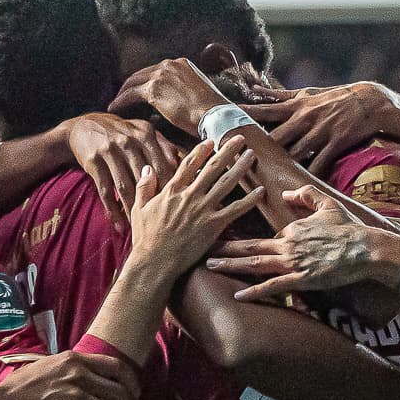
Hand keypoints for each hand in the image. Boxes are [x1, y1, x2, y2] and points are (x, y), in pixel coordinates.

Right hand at [0, 350, 139, 399]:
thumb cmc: (19, 388)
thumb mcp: (47, 364)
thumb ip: (69, 366)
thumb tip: (86, 370)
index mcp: (75, 360)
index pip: (118, 367)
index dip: (132, 383)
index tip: (134, 396)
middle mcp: (79, 375)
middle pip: (121, 393)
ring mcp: (76, 396)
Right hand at [64, 113, 184, 226]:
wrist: (84, 126)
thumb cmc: (121, 132)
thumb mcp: (142, 131)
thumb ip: (162, 145)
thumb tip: (180, 162)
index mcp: (144, 135)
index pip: (162, 164)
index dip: (170, 187)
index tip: (178, 206)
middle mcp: (128, 142)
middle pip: (145, 178)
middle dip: (154, 202)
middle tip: (163, 223)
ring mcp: (109, 152)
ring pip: (125, 187)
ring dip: (133, 211)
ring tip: (141, 229)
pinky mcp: (94, 163)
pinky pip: (105, 191)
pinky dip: (113, 211)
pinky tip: (119, 226)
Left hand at [110, 58, 231, 136]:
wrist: (214, 114)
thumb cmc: (210, 110)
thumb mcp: (198, 92)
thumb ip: (183, 89)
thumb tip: (173, 100)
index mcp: (181, 63)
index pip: (156, 70)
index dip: (145, 80)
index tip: (138, 89)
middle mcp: (170, 64)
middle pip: (142, 73)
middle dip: (131, 84)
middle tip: (121, 95)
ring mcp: (161, 75)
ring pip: (133, 82)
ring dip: (123, 93)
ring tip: (115, 103)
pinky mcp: (153, 89)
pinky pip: (130, 94)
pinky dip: (121, 101)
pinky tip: (114, 108)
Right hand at [125, 137, 264, 281]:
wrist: (155, 261)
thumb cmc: (145, 238)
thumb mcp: (139, 209)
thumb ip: (144, 187)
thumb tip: (147, 169)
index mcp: (172, 190)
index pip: (189, 164)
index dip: (202, 150)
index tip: (212, 141)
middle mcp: (190, 195)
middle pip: (213, 167)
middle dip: (228, 150)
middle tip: (240, 138)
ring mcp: (203, 210)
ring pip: (226, 183)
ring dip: (241, 167)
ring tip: (252, 155)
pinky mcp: (213, 226)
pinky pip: (235, 210)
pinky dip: (249, 200)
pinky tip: (260, 190)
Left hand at [207, 187, 392, 301]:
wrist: (366, 248)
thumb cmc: (349, 229)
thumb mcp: (328, 205)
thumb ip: (305, 196)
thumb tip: (287, 193)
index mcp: (291, 229)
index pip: (262, 235)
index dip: (245, 239)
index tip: (222, 237)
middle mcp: (287, 244)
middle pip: (248, 247)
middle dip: (222, 247)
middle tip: (199, 247)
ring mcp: (293, 262)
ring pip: (254, 264)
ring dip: (229, 265)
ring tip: (208, 266)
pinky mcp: (301, 279)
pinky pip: (273, 286)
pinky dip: (254, 291)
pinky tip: (237, 295)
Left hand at [242, 81, 394, 176]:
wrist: (368, 102)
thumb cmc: (334, 97)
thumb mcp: (306, 92)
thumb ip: (278, 94)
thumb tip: (253, 88)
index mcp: (296, 107)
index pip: (265, 111)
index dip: (245, 115)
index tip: (226, 119)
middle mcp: (305, 119)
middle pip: (275, 136)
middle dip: (258, 148)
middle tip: (239, 159)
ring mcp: (319, 132)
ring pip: (295, 152)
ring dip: (281, 166)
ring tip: (263, 181)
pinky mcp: (334, 143)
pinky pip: (319, 163)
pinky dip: (310, 175)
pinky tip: (298, 188)